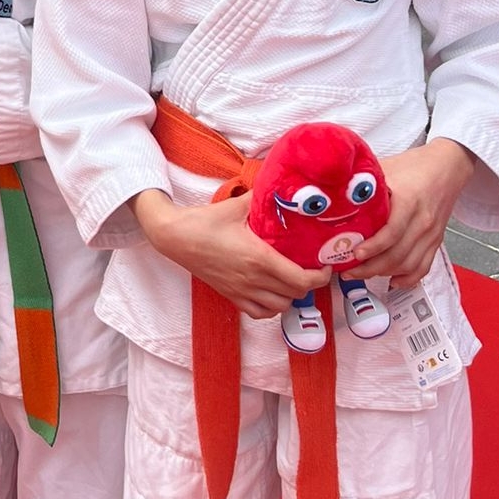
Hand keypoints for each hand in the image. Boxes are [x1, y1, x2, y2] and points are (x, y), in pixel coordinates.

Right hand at [133, 189, 326, 319]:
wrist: (174, 237)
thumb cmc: (203, 221)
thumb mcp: (234, 206)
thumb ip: (259, 198)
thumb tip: (277, 185)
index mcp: (259, 258)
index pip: (302, 280)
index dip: (320, 277)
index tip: (324, 266)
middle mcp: (253, 280)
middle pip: (295, 295)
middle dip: (308, 284)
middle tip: (310, 268)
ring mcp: (241, 291)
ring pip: (280, 307)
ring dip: (290, 296)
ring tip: (291, 279)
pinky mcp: (230, 296)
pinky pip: (260, 313)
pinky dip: (271, 307)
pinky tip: (270, 292)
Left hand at [348, 139, 473, 288]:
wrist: (447, 167)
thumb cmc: (414, 166)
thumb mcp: (385, 167)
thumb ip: (364, 181)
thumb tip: (332, 190)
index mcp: (409, 201)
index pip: (392, 231)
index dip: (373, 247)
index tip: (354, 254)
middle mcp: (423, 221)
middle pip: (398, 254)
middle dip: (370, 267)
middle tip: (347, 270)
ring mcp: (431, 234)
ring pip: (409, 264)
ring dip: (384, 273)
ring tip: (360, 274)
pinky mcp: (436, 241)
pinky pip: (424, 266)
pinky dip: (408, 278)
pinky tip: (391, 281)